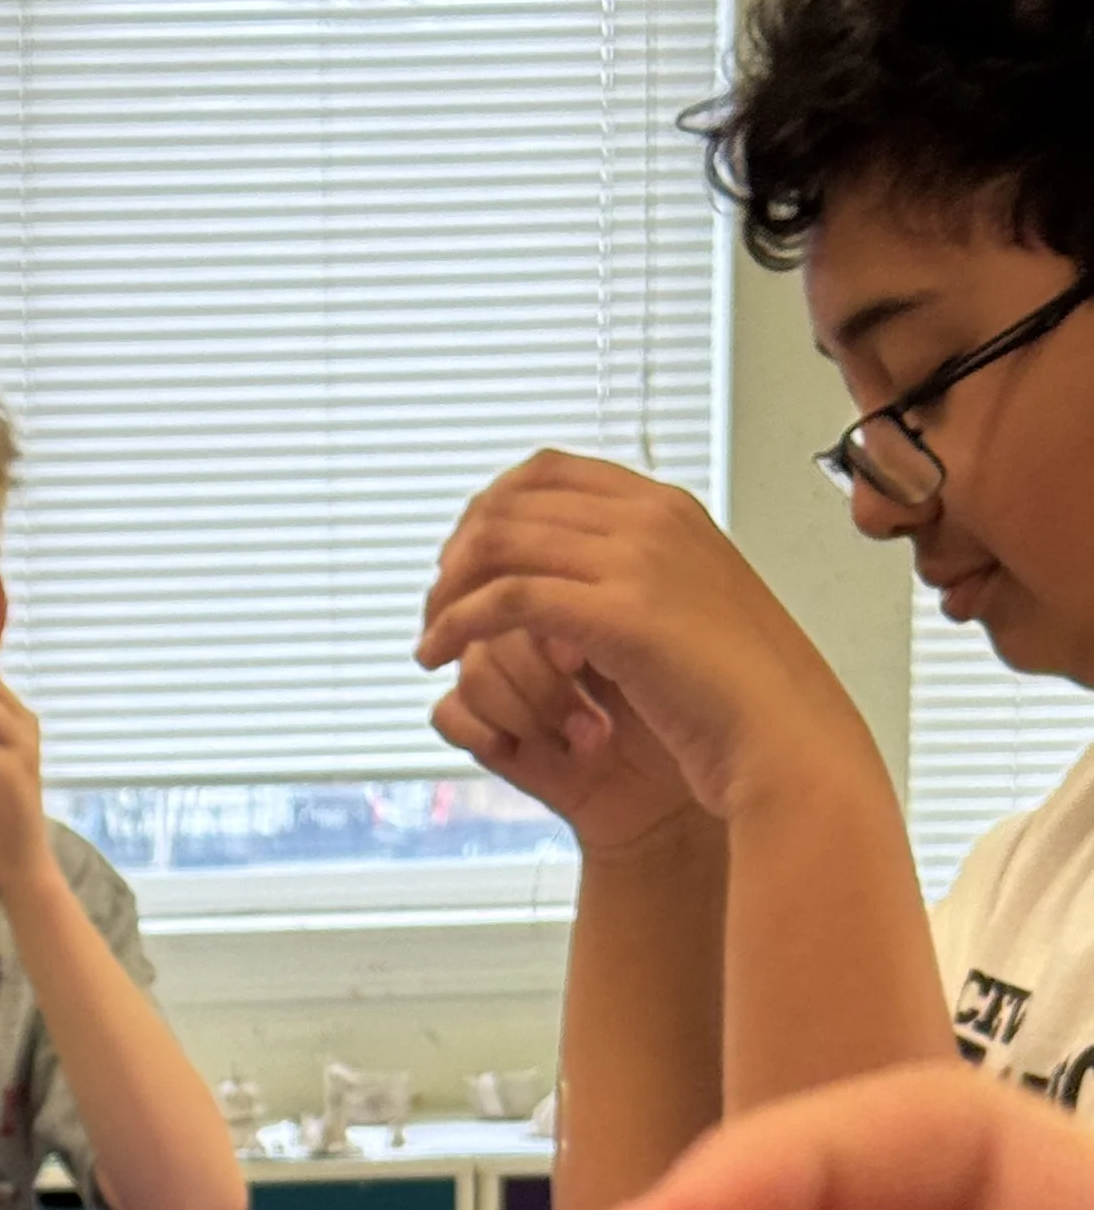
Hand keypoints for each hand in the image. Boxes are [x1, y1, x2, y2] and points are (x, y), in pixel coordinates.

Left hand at [418, 452, 867, 827]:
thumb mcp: (683, 612)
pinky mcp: (619, 614)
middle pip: (512, 502)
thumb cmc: (734, 695)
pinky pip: (506, 601)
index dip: (488, 508)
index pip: (548, 472)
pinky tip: (433, 655)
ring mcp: (637, 560)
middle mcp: (650, 518)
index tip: (461, 559)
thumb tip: (574, 582)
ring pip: (499, 544)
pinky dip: (457, 623)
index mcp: (666, 508)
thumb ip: (632, 581)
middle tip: (434, 603)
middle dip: (458, 551)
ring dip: (446, 590)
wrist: (782, 737)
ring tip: (428, 637)